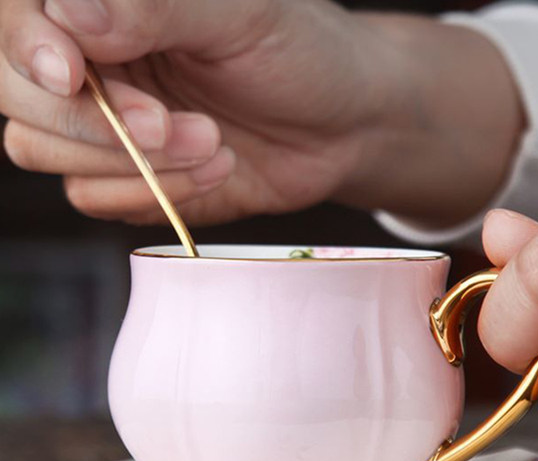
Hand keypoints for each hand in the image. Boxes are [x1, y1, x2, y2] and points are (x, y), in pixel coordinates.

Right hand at [0, 0, 523, 226]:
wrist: (339, 126)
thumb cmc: (299, 53)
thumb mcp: (241, 13)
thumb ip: (155, 8)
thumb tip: (69, 16)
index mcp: (109, 9)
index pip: (19, 22)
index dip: (29, 48)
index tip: (70, 71)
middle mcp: (94, 66)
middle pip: (19, 99)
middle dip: (98, 123)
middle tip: (171, 124)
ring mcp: (107, 129)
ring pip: (47, 154)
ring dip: (133, 163)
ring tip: (212, 143)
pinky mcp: (131, 181)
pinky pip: (95, 199)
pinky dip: (153, 193)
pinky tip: (214, 170)